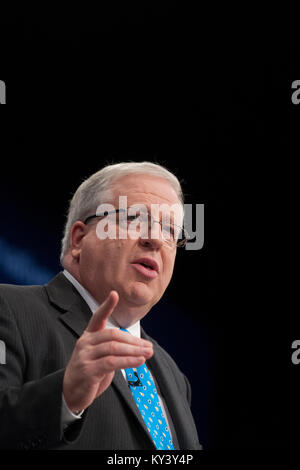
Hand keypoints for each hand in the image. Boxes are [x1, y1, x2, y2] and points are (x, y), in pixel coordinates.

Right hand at [63, 290, 152, 412]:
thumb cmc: (90, 372)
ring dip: (134, 351)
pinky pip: (111, 363)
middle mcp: (85, 342)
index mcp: (89, 336)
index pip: (97, 317)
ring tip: (148, 354)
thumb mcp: (101, 356)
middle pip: (113, 335)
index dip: (106, 306)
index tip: (114, 294)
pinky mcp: (87, 370)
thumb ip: (115, 348)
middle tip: (149, 347)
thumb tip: (141, 347)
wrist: (71, 393)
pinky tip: (139, 362)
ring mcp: (85, 356)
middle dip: (133, 341)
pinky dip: (128, 361)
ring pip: (114, 348)